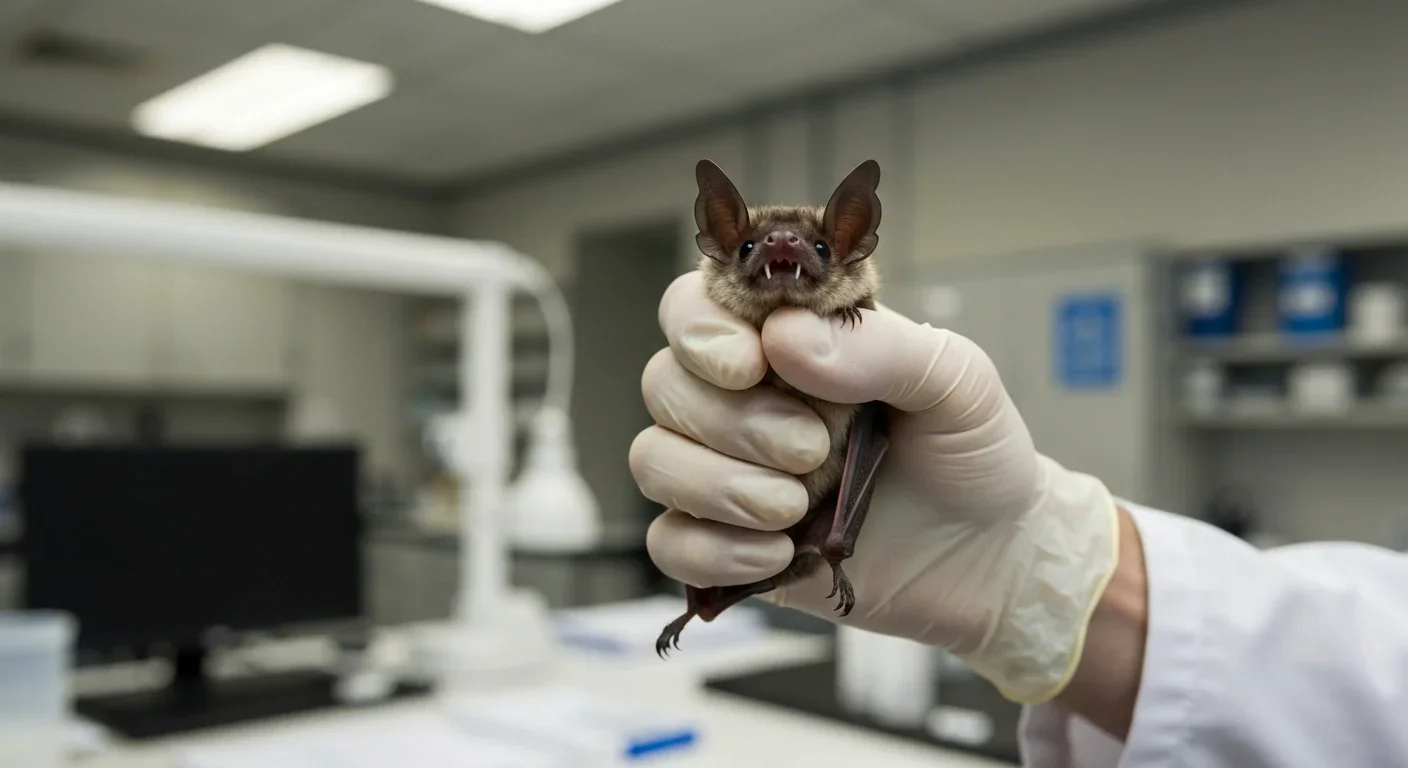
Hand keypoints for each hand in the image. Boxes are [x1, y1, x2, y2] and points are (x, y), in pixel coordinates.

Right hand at [630, 271, 1119, 702]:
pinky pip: (669, 543)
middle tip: (811, 449)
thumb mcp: (954, 379)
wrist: (994, 557)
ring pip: (654, 460)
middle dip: (732, 422)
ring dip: (719, 485)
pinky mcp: (727, 543)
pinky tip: (776, 553)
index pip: (694, 306)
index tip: (750, 361)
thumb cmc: (971, 452)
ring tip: (794, 507)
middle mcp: (743, 399)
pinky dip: (714, 549)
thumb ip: (878, 345)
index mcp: (788, 339)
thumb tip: (785, 337)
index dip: (701, 329)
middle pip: (664, 384)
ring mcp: (728, 472)